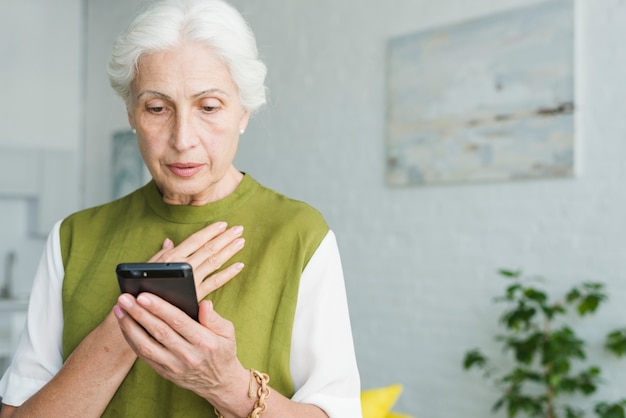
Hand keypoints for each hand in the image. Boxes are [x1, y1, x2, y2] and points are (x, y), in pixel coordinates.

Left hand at [114, 295, 249, 408]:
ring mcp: (174, 366)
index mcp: (205, 341)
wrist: (220, 382)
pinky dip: (132, 340)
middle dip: (139, 313)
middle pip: (159, 331)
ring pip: (147, 345)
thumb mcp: (228, 331)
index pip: (178, 321)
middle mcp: (188, 355)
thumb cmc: (222, 350)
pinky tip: (125, 326)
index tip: (143, 295)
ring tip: (119, 310)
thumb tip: (203, 303)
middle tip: (124, 298)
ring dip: (130, 327)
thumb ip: (214, 317)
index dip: (159, 308)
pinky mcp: (165, 372)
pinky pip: (144, 356)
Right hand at [148, 221, 244, 299]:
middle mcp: (184, 266)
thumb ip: (162, 253)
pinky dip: (229, 273)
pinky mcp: (197, 295)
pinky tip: (239, 265)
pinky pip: (216, 282)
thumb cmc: (144, 285)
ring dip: (229, 250)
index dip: (211, 231)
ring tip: (241, 241)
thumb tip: (169, 241)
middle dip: (225, 237)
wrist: (143, 309)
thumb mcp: (149, 266)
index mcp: (172, 256)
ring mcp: (192, 280)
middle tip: (239, 229)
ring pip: (214, 261)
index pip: (196, 239)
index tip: (223, 224)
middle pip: (209, 248)